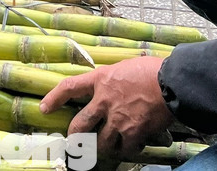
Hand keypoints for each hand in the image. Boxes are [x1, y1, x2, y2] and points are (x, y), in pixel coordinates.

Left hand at [39, 57, 173, 161]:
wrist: (172, 82)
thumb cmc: (152, 70)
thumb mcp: (125, 67)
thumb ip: (112, 80)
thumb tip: (111, 87)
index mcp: (101, 79)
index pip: (69, 87)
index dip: (54, 98)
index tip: (44, 107)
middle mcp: (104, 100)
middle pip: (79, 126)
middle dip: (75, 137)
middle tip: (76, 142)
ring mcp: (117, 119)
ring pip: (101, 143)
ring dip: (105, 146)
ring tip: (111, 145)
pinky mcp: (132, 132)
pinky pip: (124, 149)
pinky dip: (128, 149)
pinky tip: (135, 145)